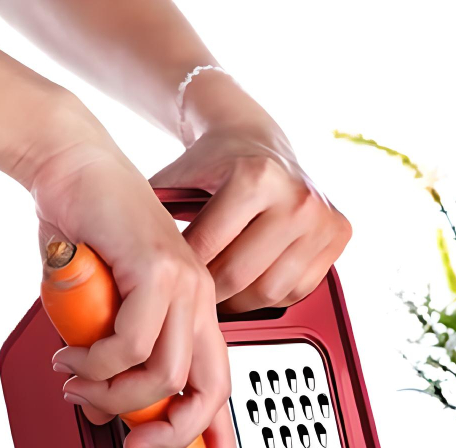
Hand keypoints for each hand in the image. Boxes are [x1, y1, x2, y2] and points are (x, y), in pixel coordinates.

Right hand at [23, 115, 235, 447]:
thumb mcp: (101, 316)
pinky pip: (130, 343)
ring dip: (114, 394)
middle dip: (171, 432)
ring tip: (80, 385)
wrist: (74, 167)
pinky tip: (73, 356)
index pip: (216, 386)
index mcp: (193, 313)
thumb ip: (111, 364)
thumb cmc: (87, 237)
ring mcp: (184, 283)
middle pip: (208, 391)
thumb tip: (104, 409)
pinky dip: (95, 362)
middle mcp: (199, 301)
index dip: (220, 437)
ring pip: (165, 374)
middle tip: (133, 446)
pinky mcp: (158, 268)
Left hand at [151, 124, 351, 313]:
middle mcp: (297, 197)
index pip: (209, 251)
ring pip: (271, 291)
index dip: (181, 276)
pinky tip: (249, 285)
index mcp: (257, 178)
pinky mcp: (339, 234)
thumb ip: (151, 215)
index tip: (164, 288)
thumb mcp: (176, 178)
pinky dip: (270, 295)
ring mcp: (323, 218)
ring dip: (239, 302)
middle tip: (188, 301)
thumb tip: (116, 261)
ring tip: (216, 296)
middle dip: (208, 295)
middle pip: (240, 277)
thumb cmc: (214, 161)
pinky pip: (298, 289)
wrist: (257, 137)